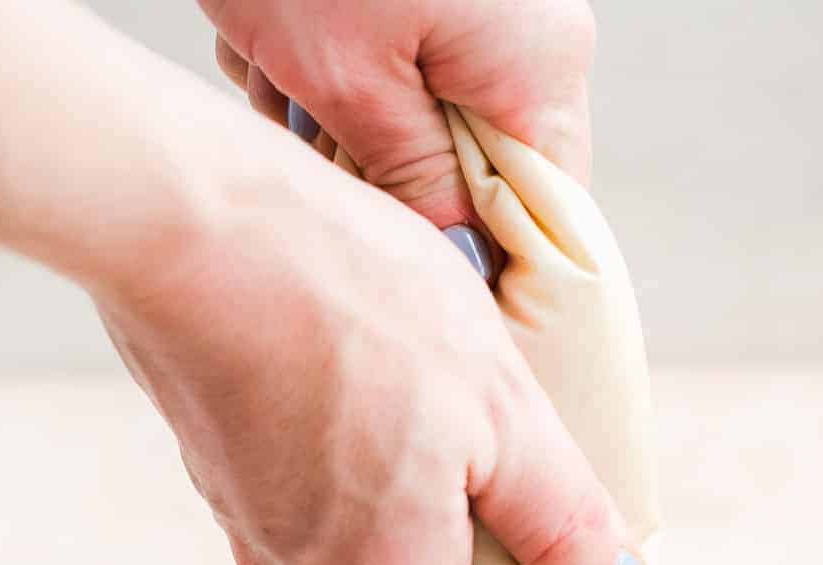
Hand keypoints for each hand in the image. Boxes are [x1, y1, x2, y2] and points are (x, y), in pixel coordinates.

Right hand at [96, 116, 631, 564]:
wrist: (188, 221)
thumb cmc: (348, 306)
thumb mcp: (504, 411)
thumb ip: (559, 521)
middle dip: (446, 555)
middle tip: (482, 458)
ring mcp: (247, 524)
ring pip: (342, 546)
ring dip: (386, 492)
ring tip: (412, 390)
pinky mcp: (212, 464)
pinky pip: (292, 488)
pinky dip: (328, 447)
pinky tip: (348, 364)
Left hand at [203, 0, 594, 233]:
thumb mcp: (347, 83)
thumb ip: (412, 186)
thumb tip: (459, 267)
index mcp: (538, 65)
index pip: (547, 213)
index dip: (485, 260)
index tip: (420, 280)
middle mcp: (532, 35)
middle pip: (478, 170)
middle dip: (387, 176)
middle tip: (313, 143)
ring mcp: (488, 7)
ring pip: (420, 121)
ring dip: (336, 122)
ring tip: (279, 75)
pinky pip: (392, 68)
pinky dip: (323, 69)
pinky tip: (275, 42)